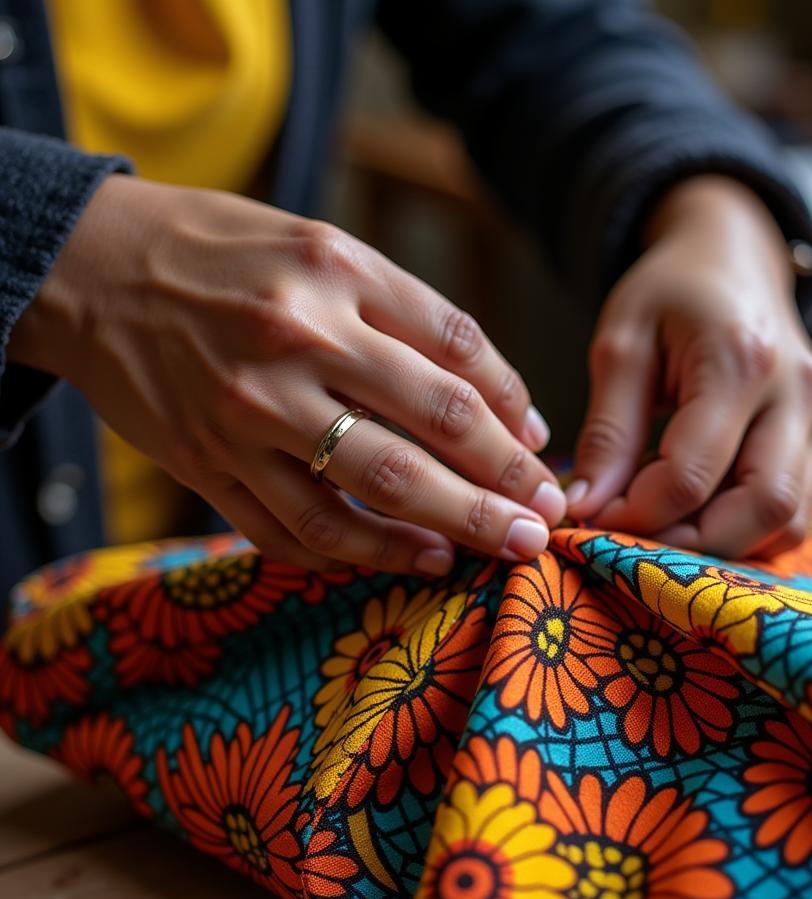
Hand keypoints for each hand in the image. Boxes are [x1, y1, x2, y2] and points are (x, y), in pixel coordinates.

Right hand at [9, 175, 564, 573]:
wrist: (92, 270)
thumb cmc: (227, 255)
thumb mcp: (323, 250)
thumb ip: (414, 321)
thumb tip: (507, 408)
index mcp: (335, 272)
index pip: (457, 349)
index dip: (512, 407)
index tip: (538, 449)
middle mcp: (294, 340)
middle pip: (428, 427)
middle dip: (501, 484)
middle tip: (543, 524)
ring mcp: (245, 409)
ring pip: (367, 490)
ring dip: (442, 530)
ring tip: (487, 551)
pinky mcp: (205, 462)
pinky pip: (294, 528)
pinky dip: (358, 553)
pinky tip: (407, 559)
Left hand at [566, 175, 811, 558]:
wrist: (733, 258)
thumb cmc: (669, 293)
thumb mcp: (621, 346)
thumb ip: (608, 431)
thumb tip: (587, 506)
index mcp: (741, 362)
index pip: (690, 476)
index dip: (634, 516)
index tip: (590, 518)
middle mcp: (797, 395)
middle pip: (763, 510)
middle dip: (689, 546)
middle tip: (630, 541)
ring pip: (787, 522)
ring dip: (720, 544)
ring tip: (660, 526)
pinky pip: (792, 512)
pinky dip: (742, 529)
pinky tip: (694, 513)